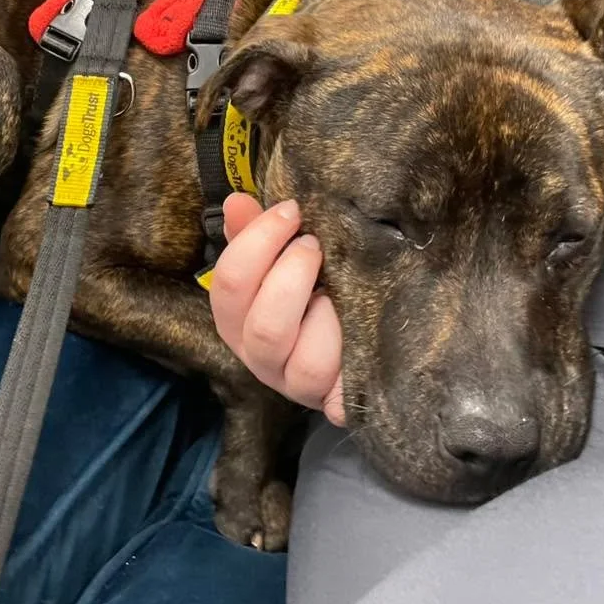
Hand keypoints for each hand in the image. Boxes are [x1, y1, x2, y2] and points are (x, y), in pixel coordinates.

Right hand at [209, 194, 344, 425]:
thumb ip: (259, 232)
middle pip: (261, 328)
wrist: (375, 338)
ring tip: (337, 284)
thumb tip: (236, 201)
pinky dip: (346, 347)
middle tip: (315, 246)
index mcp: (240, 319)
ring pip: (302, 363)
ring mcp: (298, 385)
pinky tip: (361, 320)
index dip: (257, 241)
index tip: (292, 211)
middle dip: (290, 275)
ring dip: (320, 310)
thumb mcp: (288, 257)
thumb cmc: (320, 286)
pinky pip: (336, 386)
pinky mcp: (336, 402)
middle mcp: (262, 357)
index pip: (228, 285)